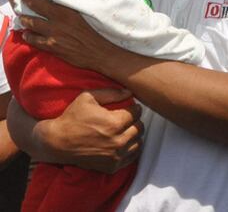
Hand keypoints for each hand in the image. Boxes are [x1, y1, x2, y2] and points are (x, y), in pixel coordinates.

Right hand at [8, 88, 143, 173]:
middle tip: (129, 117)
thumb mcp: (88, 97)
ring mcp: (115, 156)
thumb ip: (111, 92)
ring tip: (127, 129)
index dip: (134, 108)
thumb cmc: (72, 117)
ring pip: (138, 143)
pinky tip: (125, 141)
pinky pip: (132, 157)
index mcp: (114, 123)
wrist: (56, 143)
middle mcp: (117, 141)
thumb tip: (129, 92)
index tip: (131, 107)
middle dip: (136, 120)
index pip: (136, 113)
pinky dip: (131, 148)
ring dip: (135, 135)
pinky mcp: (112, 166)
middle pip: (139, 128)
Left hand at [19, 0, 115, 72]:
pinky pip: (34, 40)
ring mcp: (53, 34)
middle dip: (25, 5)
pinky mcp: (51, 46)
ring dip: (25, 21)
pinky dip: (28, 36)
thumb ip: (66, 9)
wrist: (97, 52)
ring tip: (22, 19)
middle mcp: (58, 20)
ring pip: (32, 24)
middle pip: (35, 9)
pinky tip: (26, 35)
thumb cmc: (91, 33)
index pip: (44, 0)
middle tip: (19, 2)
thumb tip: (54, 3)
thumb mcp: (80, 16)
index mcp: (66, 11)